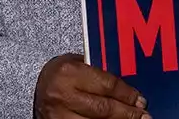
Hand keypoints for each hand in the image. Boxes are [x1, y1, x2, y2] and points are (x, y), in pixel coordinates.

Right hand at [34, 54, 148, 118]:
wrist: (36, 88)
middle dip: (128, 113)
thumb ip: (100, 74)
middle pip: (104, 108)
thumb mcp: (78, 65)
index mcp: (68, 72)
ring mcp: (59, 116)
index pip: (107, 85)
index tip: (140, 100)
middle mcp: (62, 95)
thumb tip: (131, 92)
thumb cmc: (61, 74)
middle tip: (143, 116)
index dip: (128, 94)